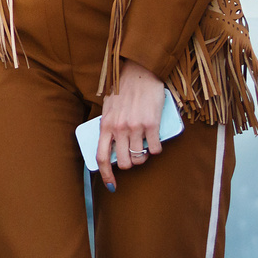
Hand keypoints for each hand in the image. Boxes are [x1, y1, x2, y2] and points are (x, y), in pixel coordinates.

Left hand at [95, 58, 166, 189]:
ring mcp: (135, 127)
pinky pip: (155, 149)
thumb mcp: (109, 108)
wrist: (140, 72)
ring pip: (140, 158)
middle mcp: (119, 128)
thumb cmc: (123, 90)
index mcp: (105, 124)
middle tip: (134, 154)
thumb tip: (112, 146)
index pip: (101, 156)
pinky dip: (156, 149)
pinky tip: (155, 140)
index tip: (111, 185)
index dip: (105, 174)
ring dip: (143, 156)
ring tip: (144, 147)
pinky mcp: (152, 124)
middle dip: (130, 163)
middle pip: (124, 162)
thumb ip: (109, 126)